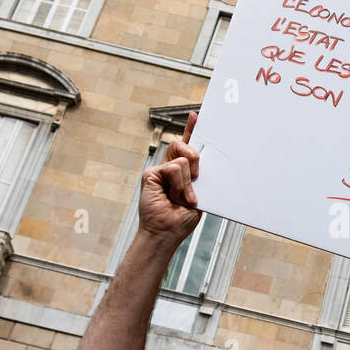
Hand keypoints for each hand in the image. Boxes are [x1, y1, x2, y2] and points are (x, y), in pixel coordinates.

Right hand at [139, 111, 202, 243]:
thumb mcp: (198, 196)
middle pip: (184, 146)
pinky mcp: (150, 174)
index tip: (196, 116)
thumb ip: (197, 178)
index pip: (186, 146)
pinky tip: (174, 196)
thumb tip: (198, 164)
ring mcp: (159, 170)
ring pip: (181, 159)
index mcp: (181, 172)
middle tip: (196, 178)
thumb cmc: (181, 218)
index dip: (190, 130)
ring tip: (183, 197)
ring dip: (187, 181)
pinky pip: (173, 168)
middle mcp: (169, 168)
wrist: (166, 233)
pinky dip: (179, 184)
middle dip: (195, 159)